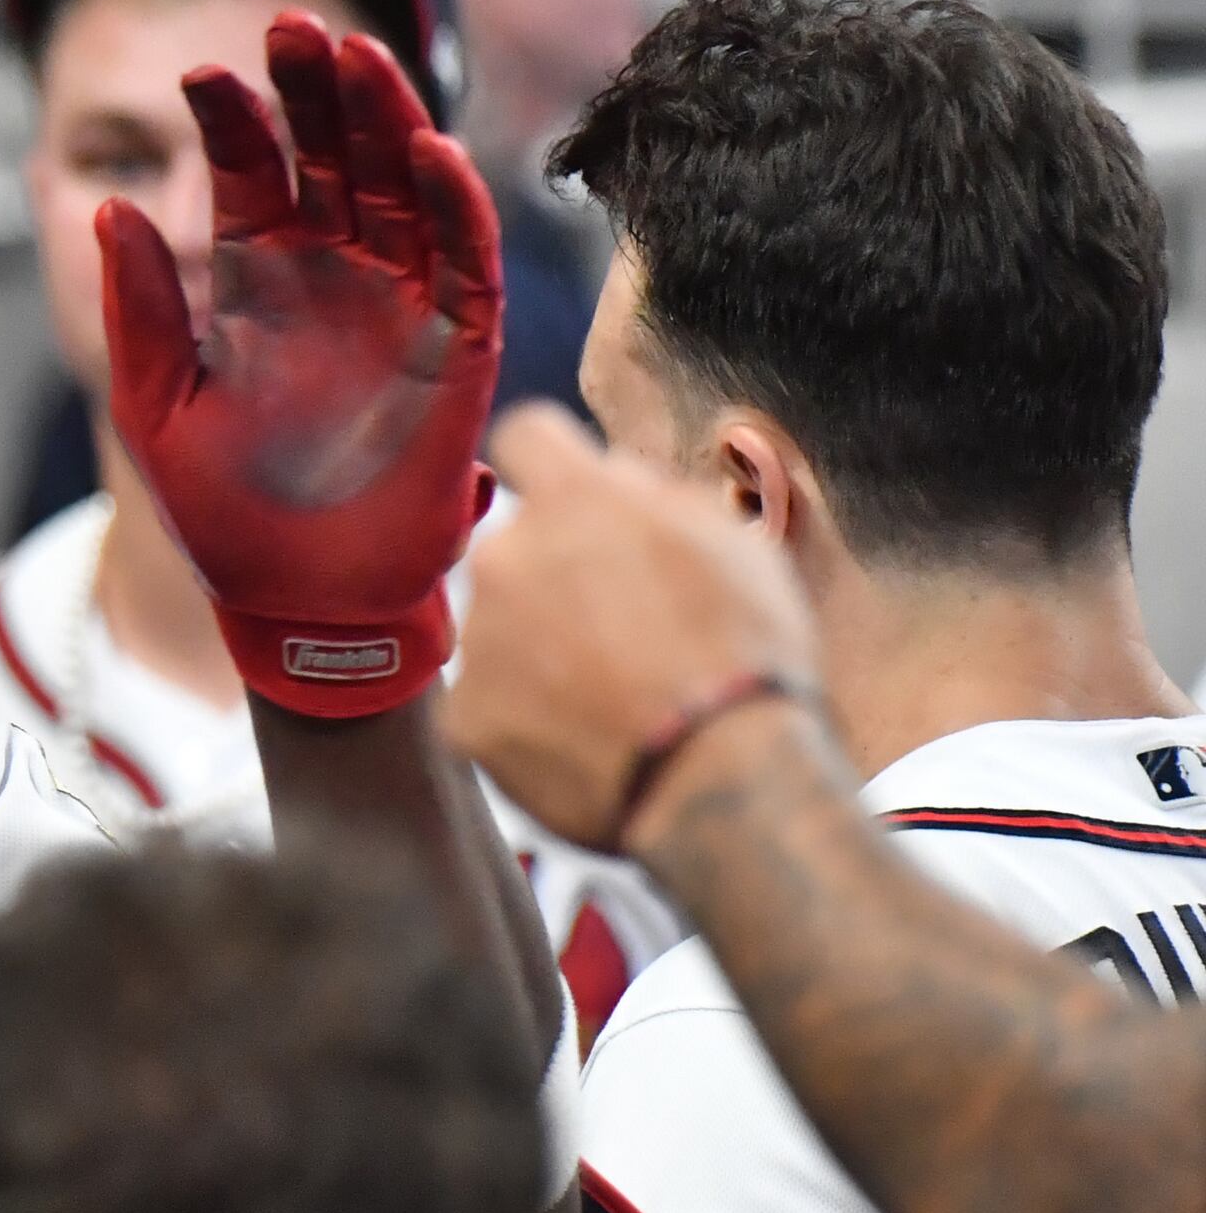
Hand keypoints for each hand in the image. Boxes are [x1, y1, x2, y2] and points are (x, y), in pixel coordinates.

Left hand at [99, 10, 501, 715]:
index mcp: (259, 283)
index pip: (254, 174)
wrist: (301, 602)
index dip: (236, 122)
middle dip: (314, 90)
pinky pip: (465, 259)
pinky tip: (427, 151)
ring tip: (355, 55)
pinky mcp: (461, 346)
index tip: (204, 75)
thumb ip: (140, 308)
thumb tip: (110, 205)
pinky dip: (453, 204)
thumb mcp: (159, 405)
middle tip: (291, 21)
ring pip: (401, 185)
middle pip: (332, 157)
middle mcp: (335, 277)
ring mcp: (402, 304)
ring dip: (384, 119)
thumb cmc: (225, 513)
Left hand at [449, 404, 822, 849]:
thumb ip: (656, 495)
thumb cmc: (746, 656)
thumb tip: (614, 478)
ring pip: (500, 625)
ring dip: (539, 647)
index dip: (552, 462)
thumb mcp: (734, 543)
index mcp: (575, 500)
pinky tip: (584, 741)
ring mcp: (479, 638)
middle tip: (619, 628)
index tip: (574, 496)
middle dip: (554, 574)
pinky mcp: (465, 714)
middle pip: (514, 546)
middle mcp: (506, 556)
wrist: (722, 777)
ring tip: (612, 696)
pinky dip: (526, 719)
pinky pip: (489, 701)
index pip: (527, 435)